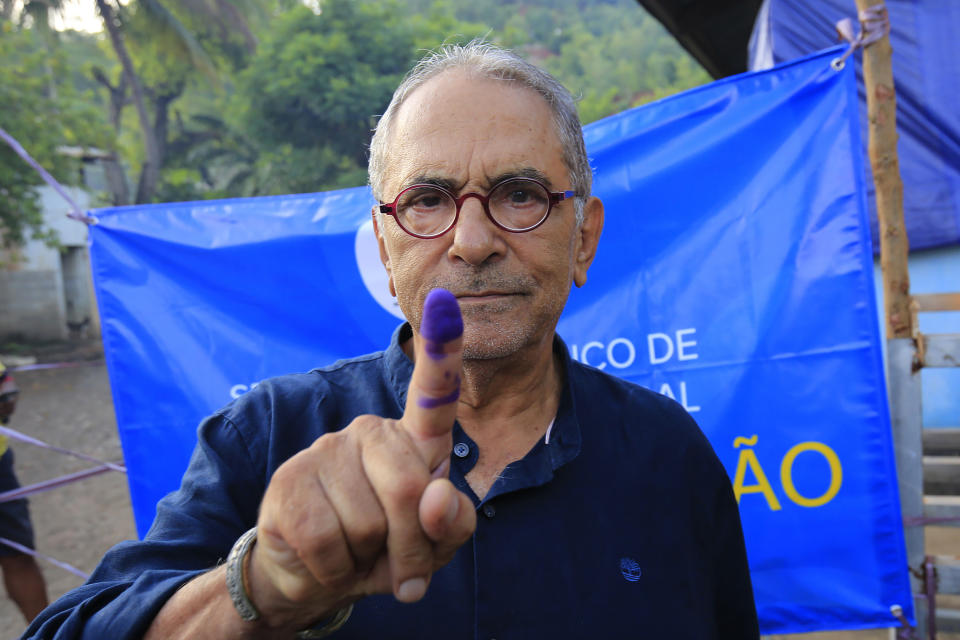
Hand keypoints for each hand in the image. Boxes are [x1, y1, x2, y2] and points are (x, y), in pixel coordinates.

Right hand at [249, 289, 475, 629]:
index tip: (444, 300)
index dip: (441, 348)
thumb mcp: (433, 547)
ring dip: (368, 560)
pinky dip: (336, 571)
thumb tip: (435, 497)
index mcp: (413, 441)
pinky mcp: (290, 481)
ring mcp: (326, 450)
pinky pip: (329, 542)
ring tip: (356, 552)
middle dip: (412, 548)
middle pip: (410, 491)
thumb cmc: (384, 550)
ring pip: (368, 523)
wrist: (313, 579)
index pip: (433, 391)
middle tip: (400, 569)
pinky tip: (327, 560)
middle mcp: (370, 432)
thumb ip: (452, 524)